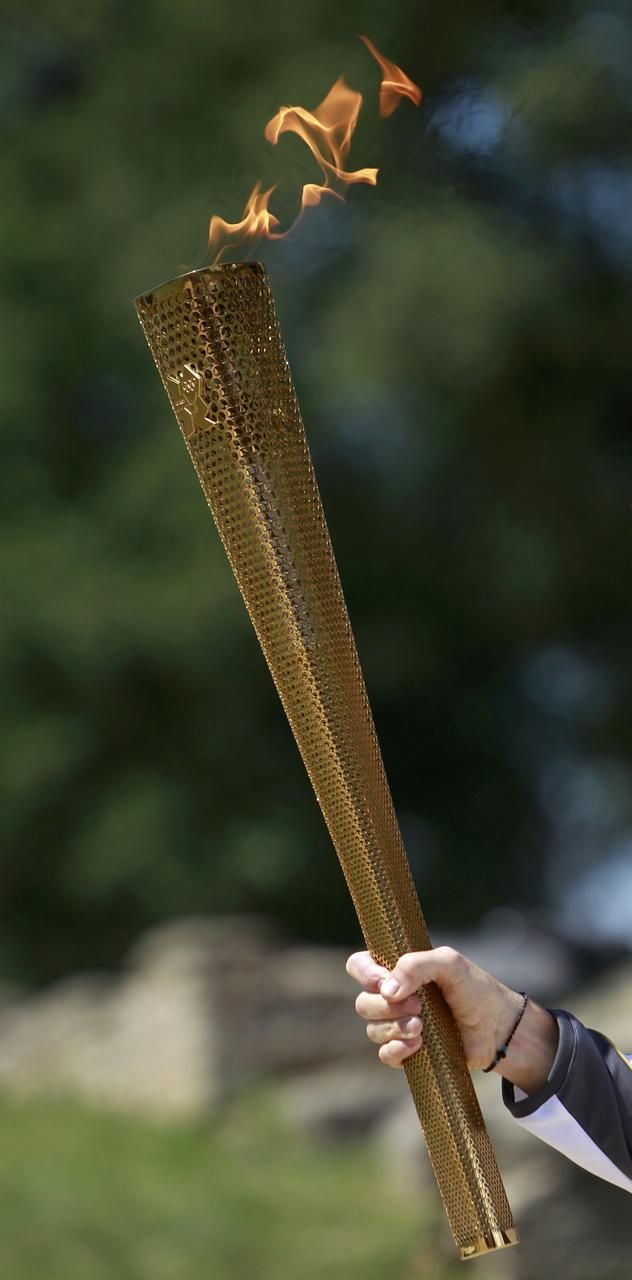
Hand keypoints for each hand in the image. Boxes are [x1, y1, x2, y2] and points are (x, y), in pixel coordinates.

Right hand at [346, 946, 557, 1090]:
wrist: (500, 1028)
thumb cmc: (477, 989)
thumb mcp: (450, 964)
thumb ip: (415, 966)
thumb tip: (386, 991)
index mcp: (399, 970)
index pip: (359, 966)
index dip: (365, 975)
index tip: (384, 983)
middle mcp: (395, 996)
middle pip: (363, 1002)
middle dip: (385, 1007)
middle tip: (418, 1006)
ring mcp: (400, 1024)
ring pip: (372, 1029)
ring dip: (393, 1029)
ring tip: (422, 1027)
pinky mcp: (409, 1050)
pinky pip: (385, 1054)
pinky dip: (395, 1050)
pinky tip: (417, 1045)